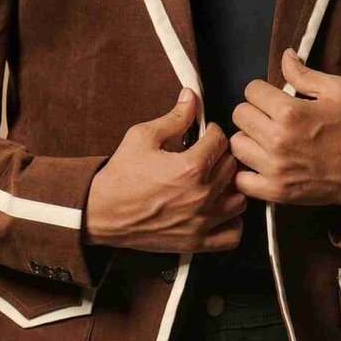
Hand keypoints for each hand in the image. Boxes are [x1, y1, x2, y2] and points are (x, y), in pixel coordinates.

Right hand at [82, 86, 246, 252]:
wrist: (101, 212)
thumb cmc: (119, 178)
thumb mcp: (142, 137)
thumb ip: (174, 117)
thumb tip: (191, 98)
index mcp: (190, 168)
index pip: (221, 140)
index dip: (212, 132)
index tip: (205, 135)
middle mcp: (201, 196)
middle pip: (232, 167)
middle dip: (221, 156)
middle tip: (208, 155)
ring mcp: (201, 222)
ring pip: (239, 200)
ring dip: (230, 188)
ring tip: (215, 182)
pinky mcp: (196, 242)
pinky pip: (233, 235)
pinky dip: (232, 223)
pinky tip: (219, 211)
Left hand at [229, 49, 340, 207]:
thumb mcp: (338, 91)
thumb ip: (305, 73)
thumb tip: (286, 56)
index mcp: (290, 112)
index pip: (251, 90)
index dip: (262, 92)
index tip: (272, 99)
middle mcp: (277, 139)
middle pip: (239, 115)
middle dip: (253, 112)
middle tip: (269, 119)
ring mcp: (274, 167)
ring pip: (236, 144)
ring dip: (248, 140)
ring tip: (263, 141)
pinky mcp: (275, 190)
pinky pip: (240, 179)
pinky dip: (246, 172)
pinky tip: (259, 165)